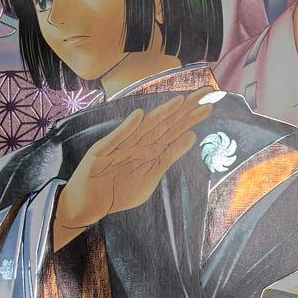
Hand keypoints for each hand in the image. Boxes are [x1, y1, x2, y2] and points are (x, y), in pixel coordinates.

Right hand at [53, 89, 213, 250]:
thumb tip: (192, 136)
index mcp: (150, 148)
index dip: (191, 117)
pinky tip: (140, 116)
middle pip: (165, 124)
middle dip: (185, 110)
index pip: (175, 129)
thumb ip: (169, 155)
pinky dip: (127, 128)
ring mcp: (119, 146)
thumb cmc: (119, 190)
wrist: (87, 205)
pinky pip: (117, 140)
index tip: (210, 105)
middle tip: (205, 93)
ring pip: (145, 128)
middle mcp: (137, 143)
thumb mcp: (151, 175)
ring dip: (162, 115)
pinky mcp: (101, 153)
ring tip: (180, 101)